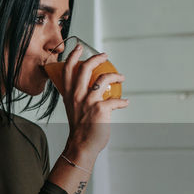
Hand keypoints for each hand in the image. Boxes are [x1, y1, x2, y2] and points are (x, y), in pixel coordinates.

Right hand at [58, 43, 127, 160]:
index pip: (67, 70)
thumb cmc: (79, 129)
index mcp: (69, 95)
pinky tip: (126, 103)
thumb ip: (78, 97)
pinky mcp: (101, 109)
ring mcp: (89, 101)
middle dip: (96, 58)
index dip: (73, 56)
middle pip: (85, 68)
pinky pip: (116, 101)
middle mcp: (77, 95)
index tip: (79, 48)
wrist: (81, 146)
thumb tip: (92, 90)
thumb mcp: (72, 109)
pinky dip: (123, 102)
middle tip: (104, 55)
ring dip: (115, 76)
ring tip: (121, 77)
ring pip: (103, 79)